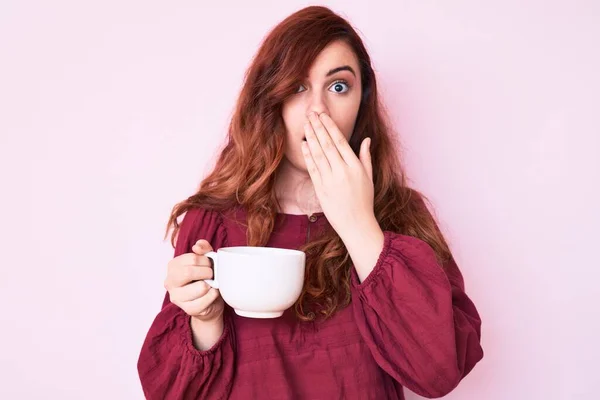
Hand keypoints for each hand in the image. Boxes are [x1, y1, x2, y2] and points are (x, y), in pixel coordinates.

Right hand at [164, 239, 223, 322]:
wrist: (209, 302)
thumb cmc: (205, 278)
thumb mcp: (205, 260)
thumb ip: (203, 249)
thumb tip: (197, 246)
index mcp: (173, 266)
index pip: (192, 258)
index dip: (206, 260)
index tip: (210, 264)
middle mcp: (170, 282)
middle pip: (189, 272)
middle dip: (207, 272)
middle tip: (212, 274)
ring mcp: (177, 297)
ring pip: (200, 287)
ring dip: (211, 285)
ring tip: (211, 284)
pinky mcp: (188, 309)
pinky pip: (205, 301)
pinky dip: (213, 295)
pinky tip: (212, 294)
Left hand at [301, 111, 374, 235]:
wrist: (356, 224)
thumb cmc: (364, 200)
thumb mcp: (369, 177)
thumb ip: (365, 157)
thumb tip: (366, 139)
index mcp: (355, 167)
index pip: (340, 141)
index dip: (330, 127)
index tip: (324, 115)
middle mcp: (342, 172)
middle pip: (327, 144)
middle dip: (318, 127)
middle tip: (311, 113)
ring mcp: (330, 180)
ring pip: (318, 154)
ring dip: (311, 137)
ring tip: (306, 124)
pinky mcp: (320, 189)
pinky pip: (313, 168)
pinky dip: (307, 155)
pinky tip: (304, 144)